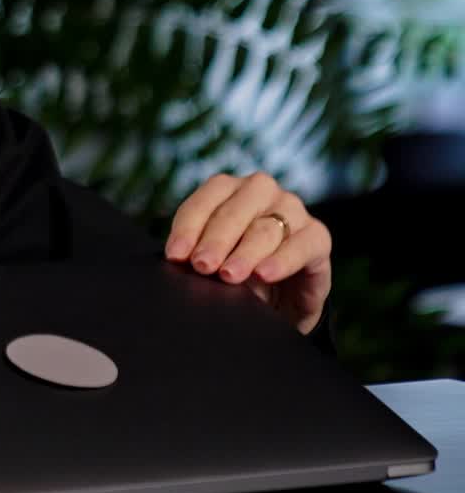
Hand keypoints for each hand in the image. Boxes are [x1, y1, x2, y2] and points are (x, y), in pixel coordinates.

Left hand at [164, 172, 331, 334]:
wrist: (280, 303)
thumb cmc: (240, 272)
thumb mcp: (215, 262)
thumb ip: (200, 253)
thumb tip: (180, 258)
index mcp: (230, 189)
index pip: (206, 199)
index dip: (188, 227)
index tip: (175, 255)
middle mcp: (261, 192)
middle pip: (234, 211)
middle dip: (215, 240)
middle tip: (201, 266)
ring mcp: (293, 210)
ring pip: (265, 227)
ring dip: (244, 253)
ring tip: (228, 275)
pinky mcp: (318, 237)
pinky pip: (301, 244)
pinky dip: (281, 260)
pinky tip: (264, 275)